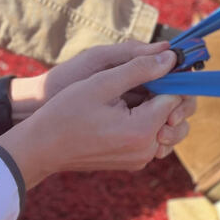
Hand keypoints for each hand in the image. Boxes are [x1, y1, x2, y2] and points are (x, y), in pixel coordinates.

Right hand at [0, 49, 194, 188]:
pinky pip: (153, 137)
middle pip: (177, 114)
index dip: (169, 77)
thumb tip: (172, 58)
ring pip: (168, 126)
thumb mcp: (101, 82)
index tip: (154, 64)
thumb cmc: (65, 112)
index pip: (176, 97)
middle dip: (165, 93)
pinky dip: (147, 121)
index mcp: (142, 130)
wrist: (42, 146)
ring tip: (129, 94)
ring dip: (157, 107)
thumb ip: (140, 69)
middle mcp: (147, 149)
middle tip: (139, 79)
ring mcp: (140, 159)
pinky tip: (125, 110)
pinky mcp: (133, 161)